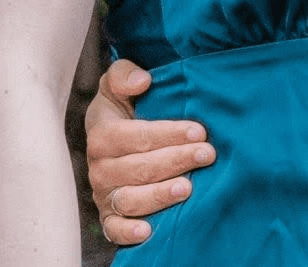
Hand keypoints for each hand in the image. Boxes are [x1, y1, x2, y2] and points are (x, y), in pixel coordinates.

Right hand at [85, 59, 215, 245]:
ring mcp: (104, 193)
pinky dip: (128, 232)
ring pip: (130, 199)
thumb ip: (124, 74)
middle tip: (208, 154)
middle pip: (139, 168)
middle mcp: (100, 167)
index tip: (200, 132)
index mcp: (102, 134)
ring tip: (188, 188)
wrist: (110, 130)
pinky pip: (113, 229)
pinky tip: (149, 231)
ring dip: (160, 195)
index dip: (169, 134)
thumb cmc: (123, 104)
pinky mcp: (108, 215)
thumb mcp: (117, 82)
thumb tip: (142, 81)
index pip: (137, 137)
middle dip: (176, 160)